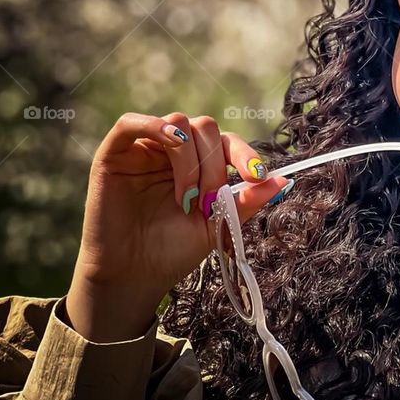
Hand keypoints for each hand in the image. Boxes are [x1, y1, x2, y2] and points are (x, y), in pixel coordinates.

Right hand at [65, 111, 289, 340]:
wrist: (132, 277)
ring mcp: (144, 148)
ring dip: (190, 160)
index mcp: (198, 162)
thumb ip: (247, 201)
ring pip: (177, 122)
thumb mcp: (217, 226)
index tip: (257, 175)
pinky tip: (172, 144)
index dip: (244, 153)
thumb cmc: (172, 251)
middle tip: (209, 201)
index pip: (226, 141)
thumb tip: (285, 181)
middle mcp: (172, 149)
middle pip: (205, 126)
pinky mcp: (115, 153)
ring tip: (186, 199)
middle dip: (214, 164)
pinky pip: (131, 123)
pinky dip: (155, 126)